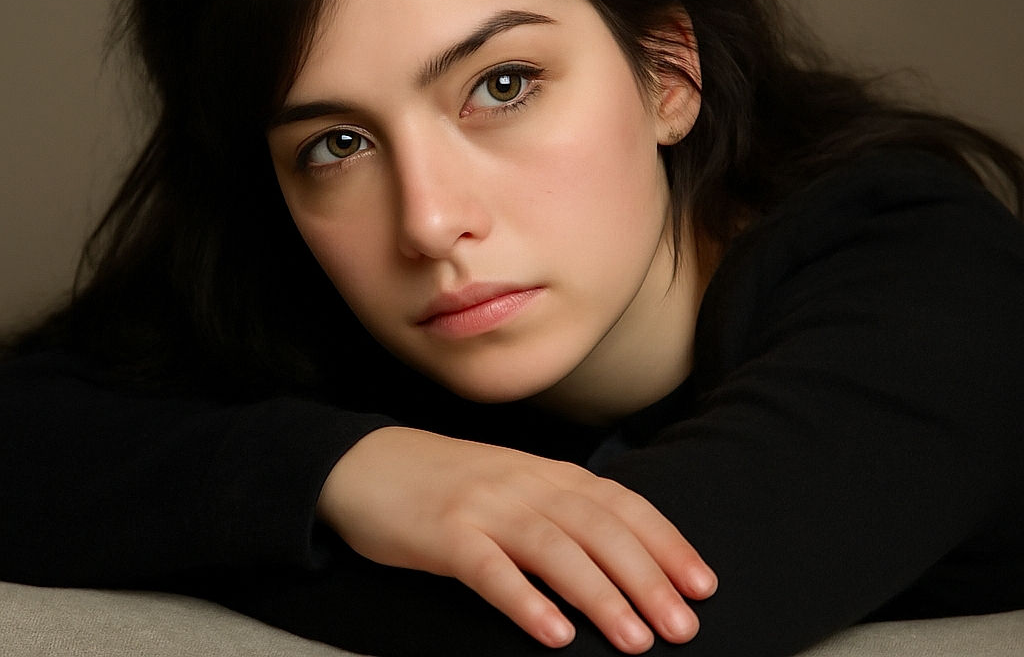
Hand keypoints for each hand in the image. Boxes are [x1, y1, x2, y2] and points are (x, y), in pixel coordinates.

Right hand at [317, 426, 716, 651]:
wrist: (367, 463)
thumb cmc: (448, 483)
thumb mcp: (512, 483)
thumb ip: (560, 508)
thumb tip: (623, 554)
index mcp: (546, 471)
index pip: (620, 503)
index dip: (665, 542)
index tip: (702, 584)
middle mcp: (523, 483)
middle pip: (598, 527)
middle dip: (647, 577)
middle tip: (684, 627)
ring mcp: (484, 507)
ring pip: (554, 548)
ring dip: (600, 595)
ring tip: (636, 640)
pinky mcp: (444, 534)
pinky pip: (489, 570)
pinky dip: (525, 601)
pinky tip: (553, 635)